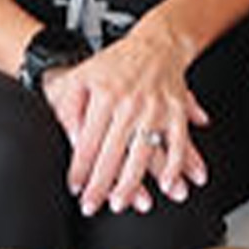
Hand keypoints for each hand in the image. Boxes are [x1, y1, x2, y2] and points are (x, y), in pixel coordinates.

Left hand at [48, 25, 205, 212]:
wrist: (157, 43)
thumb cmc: (116, 64)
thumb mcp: (81, 75)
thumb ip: (69, 104)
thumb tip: (69, 135)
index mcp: (105, 95)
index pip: (88, 140)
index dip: (80, 167)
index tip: (75, 187)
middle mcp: (131, 103)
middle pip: (113, 152)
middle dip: (101, 184)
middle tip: (92, 205)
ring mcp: (156, 109)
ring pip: (144, 153)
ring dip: (133, 182)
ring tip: (122, 203)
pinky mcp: (177, 112)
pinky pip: (179, 143)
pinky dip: (176, 165)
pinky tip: (169, 184)